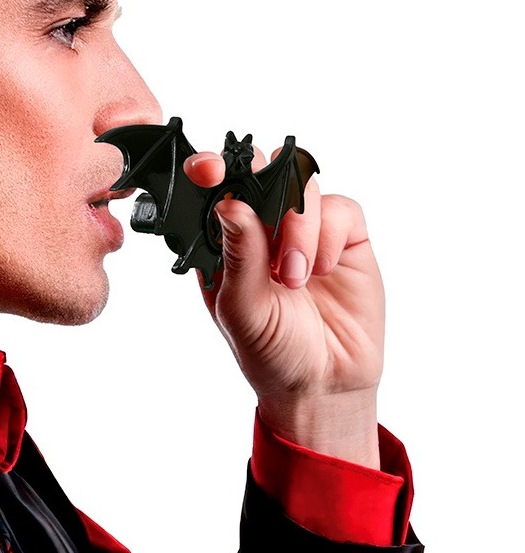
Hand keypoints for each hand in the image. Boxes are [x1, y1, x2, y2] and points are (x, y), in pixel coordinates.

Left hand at [184, 147, 382, 467]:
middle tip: (259, 204)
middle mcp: (263, 227)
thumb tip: (229, 204)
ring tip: (294, 277)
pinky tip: (320, 271)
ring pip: (302, 186)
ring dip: (298, 227)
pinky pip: (340, 208)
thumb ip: (239, 256)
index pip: (214, 189)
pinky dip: (328, 236)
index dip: (211, 169)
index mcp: (224, 240)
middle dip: (261, 177)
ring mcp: (304, 229)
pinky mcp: (344, 237)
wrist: (324, 383)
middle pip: (262, 170)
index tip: (208, 169)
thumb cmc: (271, 350)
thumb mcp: (243, 308)